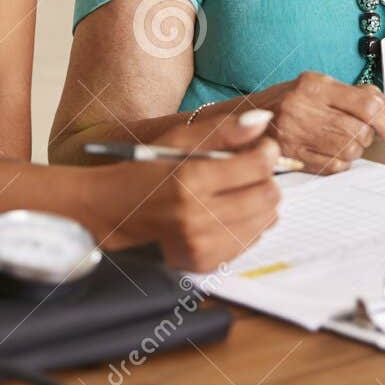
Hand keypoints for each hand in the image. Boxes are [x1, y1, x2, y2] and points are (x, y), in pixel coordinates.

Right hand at [77, 110, 280, 271]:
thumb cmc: (149, 168)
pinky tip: (231, 212)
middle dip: (267, 178)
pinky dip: (248, 226)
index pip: (257, 166)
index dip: (267, 152)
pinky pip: (248, 242)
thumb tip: (263, 122)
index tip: (263, 148)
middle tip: (253, 170)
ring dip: (261, 202)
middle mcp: (196, 216)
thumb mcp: (180, 139)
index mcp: (190, 179)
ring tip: (242, 191)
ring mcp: (200, 243)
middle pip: (266, 196)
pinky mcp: (202, 261)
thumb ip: (223, 129)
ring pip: (264, 221)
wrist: (116, 209)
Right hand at [249, 71, 384, 172]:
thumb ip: (358, 95)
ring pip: (351, 150)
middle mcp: (304, 107)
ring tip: (339, 140)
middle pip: (361, 130)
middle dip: (368, 136)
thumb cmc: (285, 103)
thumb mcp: (319, 88)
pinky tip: (328, 152)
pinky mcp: (291, 156)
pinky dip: (340, 162)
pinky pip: (334, 166)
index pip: (366, 103)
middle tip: (358, 132)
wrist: (242, 121)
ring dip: (354, 149)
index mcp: (314, 84)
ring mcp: (296, 133)